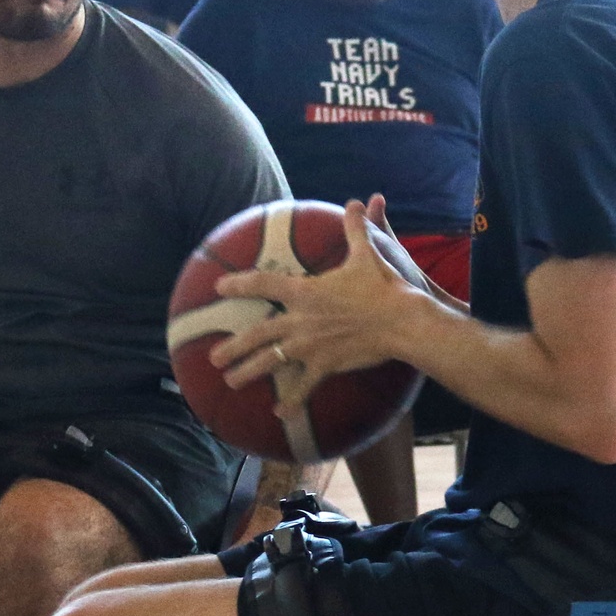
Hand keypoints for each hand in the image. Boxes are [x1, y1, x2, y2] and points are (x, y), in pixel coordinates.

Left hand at [210, 201, 418, 413]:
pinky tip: (279, 414)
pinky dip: (292, 402)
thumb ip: (356, 229)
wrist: (401, 320)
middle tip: (213, 357)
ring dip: (247, 373)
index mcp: (304, 291)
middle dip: (232, 347)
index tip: (218, 287)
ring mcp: (309, 345)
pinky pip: (303, 387)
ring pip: (270, 362)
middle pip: (257, 334)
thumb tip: (359, 202)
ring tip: (230, 382)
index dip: (238, 284)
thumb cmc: (383, 286)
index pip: (262, 283)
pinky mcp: (325, 365)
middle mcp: (300, 320)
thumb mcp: (367, 254)